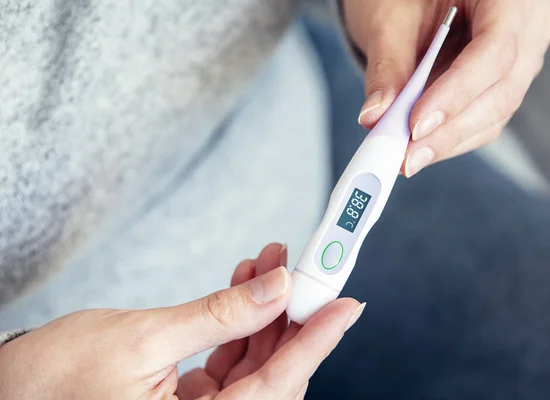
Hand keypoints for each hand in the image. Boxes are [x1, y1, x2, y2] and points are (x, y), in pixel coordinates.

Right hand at [0, 243, 363, 399]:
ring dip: (266, 311)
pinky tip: (247, 284)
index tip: (345, 305)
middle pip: (272, 374)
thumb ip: (218, 315)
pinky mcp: (187, 397)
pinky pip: (230, 360)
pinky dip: (240, 321)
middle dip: (291, 315)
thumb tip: (276, 287)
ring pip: (255, 363)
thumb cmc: (56, 377)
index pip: (277, 385)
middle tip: (307, 268)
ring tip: (273, 261)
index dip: (315, 341)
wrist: (9, 388)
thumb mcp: (143, 337)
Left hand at [344, 0, 549, 176]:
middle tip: (406, 158)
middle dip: (449, 131)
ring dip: (447, 141)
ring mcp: (523, 56)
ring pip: (495, 112)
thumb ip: (387, 66)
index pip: (496, 50)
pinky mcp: (505, 82)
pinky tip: (419, 149)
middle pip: (501, 91)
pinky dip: (450, 137)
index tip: (416, 126)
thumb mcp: (391, 19)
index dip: (456, 94)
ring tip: (406, 159)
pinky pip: (485, 117)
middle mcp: (528, 26)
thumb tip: (375, 117)